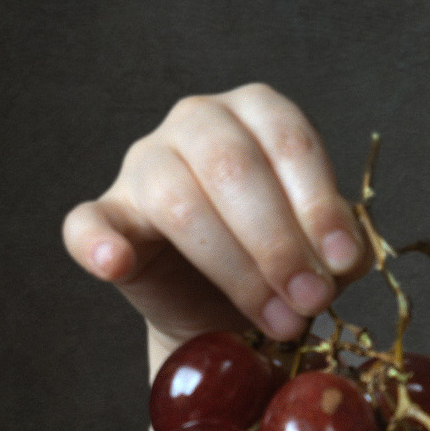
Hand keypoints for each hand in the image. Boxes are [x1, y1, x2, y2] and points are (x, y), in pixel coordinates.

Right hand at [62, 86, 370, 348]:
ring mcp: (144, 164)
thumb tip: (340, 259)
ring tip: (275, 318)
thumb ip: (339, 247)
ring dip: (233, 266)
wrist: (226, 310)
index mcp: (258, 112)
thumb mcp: (324, 251)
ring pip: (178, 199)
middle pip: (233, 167)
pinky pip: (88, 222)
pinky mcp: (107, 214)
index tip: (341, 262)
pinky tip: (116, 263)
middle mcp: (198, 122)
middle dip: (278, 242)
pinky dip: (97, 242)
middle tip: (311, 299)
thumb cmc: (281, 263)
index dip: (319, 204)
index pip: (288, 142)